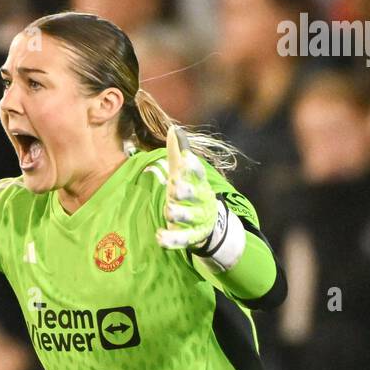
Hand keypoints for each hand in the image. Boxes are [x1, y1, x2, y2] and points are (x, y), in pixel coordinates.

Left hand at [156, 124, 218, 250]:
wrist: (209, 225)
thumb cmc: (191, 193)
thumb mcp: (185, 174)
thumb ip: (178, 153)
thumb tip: (173, 128)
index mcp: (200, 184)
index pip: (198, 173)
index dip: (192, 167)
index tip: (184, 160)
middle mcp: (202, 201)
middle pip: (195, 195)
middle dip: (185, 191)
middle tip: (174, 187)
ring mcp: (198, 220)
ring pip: (189, 218)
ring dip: (179, 213)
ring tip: (168, 209)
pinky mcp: (191, 237)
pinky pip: (181, 240)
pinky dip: (171, 239)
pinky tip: (159, 236)